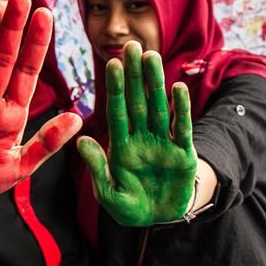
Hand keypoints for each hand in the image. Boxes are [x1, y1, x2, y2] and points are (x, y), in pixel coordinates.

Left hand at [77, 41, 196, 225]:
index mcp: (121, 146)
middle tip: (131, 45)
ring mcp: (163, 144)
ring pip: (159, 107)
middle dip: (134, 74)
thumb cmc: (130, 207)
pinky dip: (181, 109)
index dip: (115, 88)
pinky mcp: (183, 154)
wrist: (161, 221)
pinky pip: (182, 128)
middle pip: (137, 101)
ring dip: (155, 83)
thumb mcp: (109, 194)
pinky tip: (177, 87)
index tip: (112, 63)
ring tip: (151, 56)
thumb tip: (81, 141)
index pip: (116, 111)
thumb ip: (97, 168)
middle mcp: (141, 139)